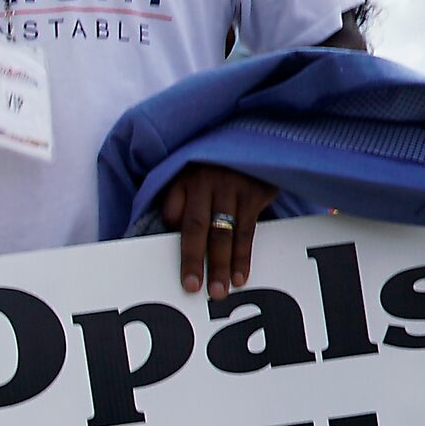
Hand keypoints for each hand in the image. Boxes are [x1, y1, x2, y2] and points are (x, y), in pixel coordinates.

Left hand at [160, 162, 277, 298]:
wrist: (257, 133)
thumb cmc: (218, 162)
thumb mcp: (192, 169)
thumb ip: (180, 197)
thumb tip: (171, 230)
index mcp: (185, 176)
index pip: (171, 211)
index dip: (170, 233)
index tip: (167, 251)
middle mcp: (206, 181)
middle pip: (196, 227)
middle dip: (193, 260)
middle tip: (191, 288)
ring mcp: (232, 186)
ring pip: (223, 233)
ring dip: (220, 265)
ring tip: (218, 292)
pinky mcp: (255, 192)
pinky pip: (246, 231)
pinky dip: (242, 256)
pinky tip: (239, 276)